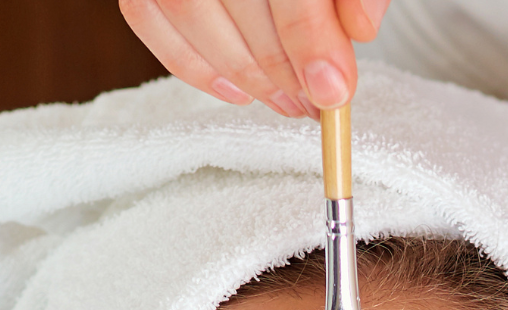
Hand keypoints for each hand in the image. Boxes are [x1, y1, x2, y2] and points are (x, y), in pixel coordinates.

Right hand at [119, 0, 389, 117]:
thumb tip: (361, 28)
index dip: (308, 37)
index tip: (332, 91)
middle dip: (278, 65)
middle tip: (313, 103)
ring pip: (185, 9)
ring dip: (242, 72)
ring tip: (286, 101)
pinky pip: (146, 16)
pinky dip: (192, 66)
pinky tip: (238, 91)